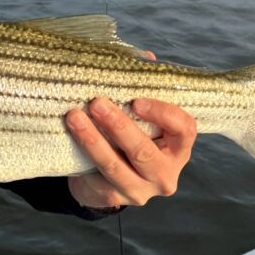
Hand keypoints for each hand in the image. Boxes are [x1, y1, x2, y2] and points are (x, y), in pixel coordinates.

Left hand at [65, 97, 195, 208]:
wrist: (104, 180)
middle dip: (118, 126)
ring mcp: (140, 190)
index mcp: (178, 149)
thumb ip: (143, 89)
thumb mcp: (141, 119)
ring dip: (93, 140)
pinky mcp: (114, 197)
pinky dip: (83, 153)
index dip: (163, 114)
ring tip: (75, 117)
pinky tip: (70, 136)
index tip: (136, 101)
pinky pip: (97, 174)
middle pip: (144, 151)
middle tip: (96, 103)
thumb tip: (146, 57)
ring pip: (115, 165)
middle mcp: (165, 173)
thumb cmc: (127, 140)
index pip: (184, 129)